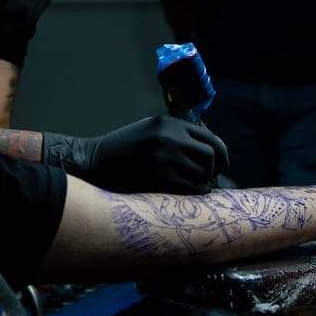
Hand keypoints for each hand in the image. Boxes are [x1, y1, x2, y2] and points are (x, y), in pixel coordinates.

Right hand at [42, 115, 228, 193]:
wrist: (94, 161)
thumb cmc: (123, 149)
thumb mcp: (150, 130)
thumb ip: (176, 134)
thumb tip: (208, 147)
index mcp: (169, 122)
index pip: (209, 136)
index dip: (221, 153)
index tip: (221, 164)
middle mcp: (170, 136)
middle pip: (211, 154)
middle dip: (216, 169)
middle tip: (214, 179)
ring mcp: (165, 156)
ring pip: (203, 172)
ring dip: (206, 182)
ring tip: (201, 186)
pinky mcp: (159, 176)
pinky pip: (191, 187)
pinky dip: (198, 191)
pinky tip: (194, 193)